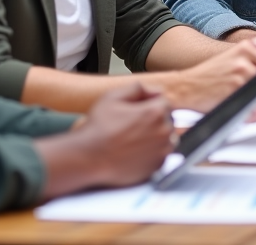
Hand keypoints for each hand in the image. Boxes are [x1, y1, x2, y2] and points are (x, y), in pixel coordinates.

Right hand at [38, 82, 174, 197]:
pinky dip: (152, 152)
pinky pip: (161, 154)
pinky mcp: (157, 167)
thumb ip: (138, 88)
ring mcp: (162, 151)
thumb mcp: (113, 97)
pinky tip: (134, 151)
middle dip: (153, 119)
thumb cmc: (98, 128)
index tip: (135, 110)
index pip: (164, 101)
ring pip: (166, 137)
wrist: (88, 158)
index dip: (148, 103)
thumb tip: (155, 90)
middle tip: (131, 125)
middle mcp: (164, 132)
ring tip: (133, 138)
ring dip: (155, 135)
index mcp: (156, 112)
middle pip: (167, 119)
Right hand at [160, 37, 255, 111]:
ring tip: (252, 105)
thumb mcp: (229, 55)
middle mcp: (244, 61)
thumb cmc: (208, 75)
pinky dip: (253, 114)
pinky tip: (245, 112)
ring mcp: (240, 78)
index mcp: (245, 48)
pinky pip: (254, 108)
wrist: (184, 88)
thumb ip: (252, 50)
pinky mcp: (235, 96)